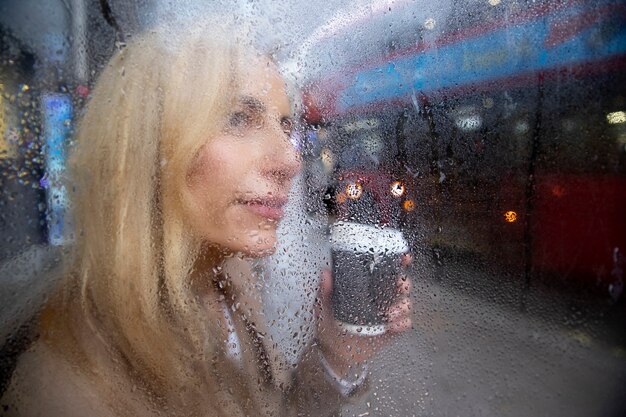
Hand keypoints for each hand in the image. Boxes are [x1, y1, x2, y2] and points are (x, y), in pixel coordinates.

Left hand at [315, 254, 412, 377]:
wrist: (333, 351)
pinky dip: (402, 323)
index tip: (404, 258)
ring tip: (389, 314)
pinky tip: (393, 326)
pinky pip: (405, 324)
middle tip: (398, 287)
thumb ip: (324, 290)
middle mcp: (380, 297)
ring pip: (406, 303)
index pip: (385, 269)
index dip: (398, 261)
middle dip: (404, 284)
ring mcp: (388, 314)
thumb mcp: (324, 305)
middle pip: (402, 284)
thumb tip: (325, 273)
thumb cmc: (329, 324)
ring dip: (402, 306)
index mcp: (367, 286)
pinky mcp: (392, 331)